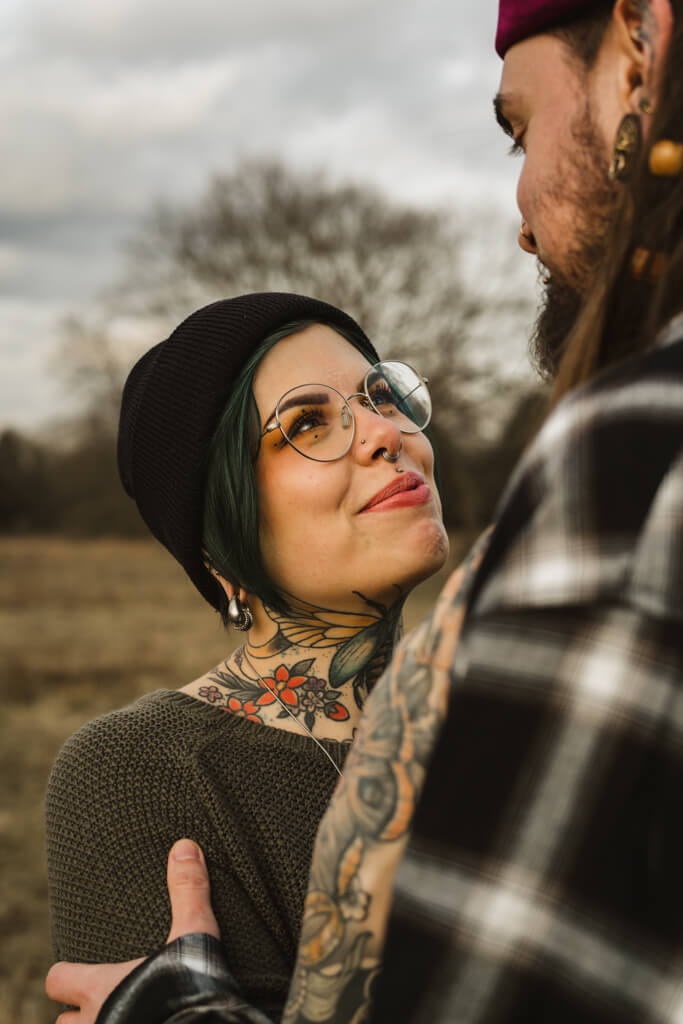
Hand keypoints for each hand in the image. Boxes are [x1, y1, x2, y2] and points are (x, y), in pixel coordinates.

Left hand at [45, 838, 219, 1022]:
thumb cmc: (190, 988)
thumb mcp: (193, 933)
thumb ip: (188, 891)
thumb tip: (184, 845)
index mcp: (98, 987)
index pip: (57, 980)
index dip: (68, 974)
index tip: (82, 969)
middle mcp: (94, 1021)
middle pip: (64, 1022)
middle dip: (81, 1013)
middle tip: (105, 998)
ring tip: (123, 1015)